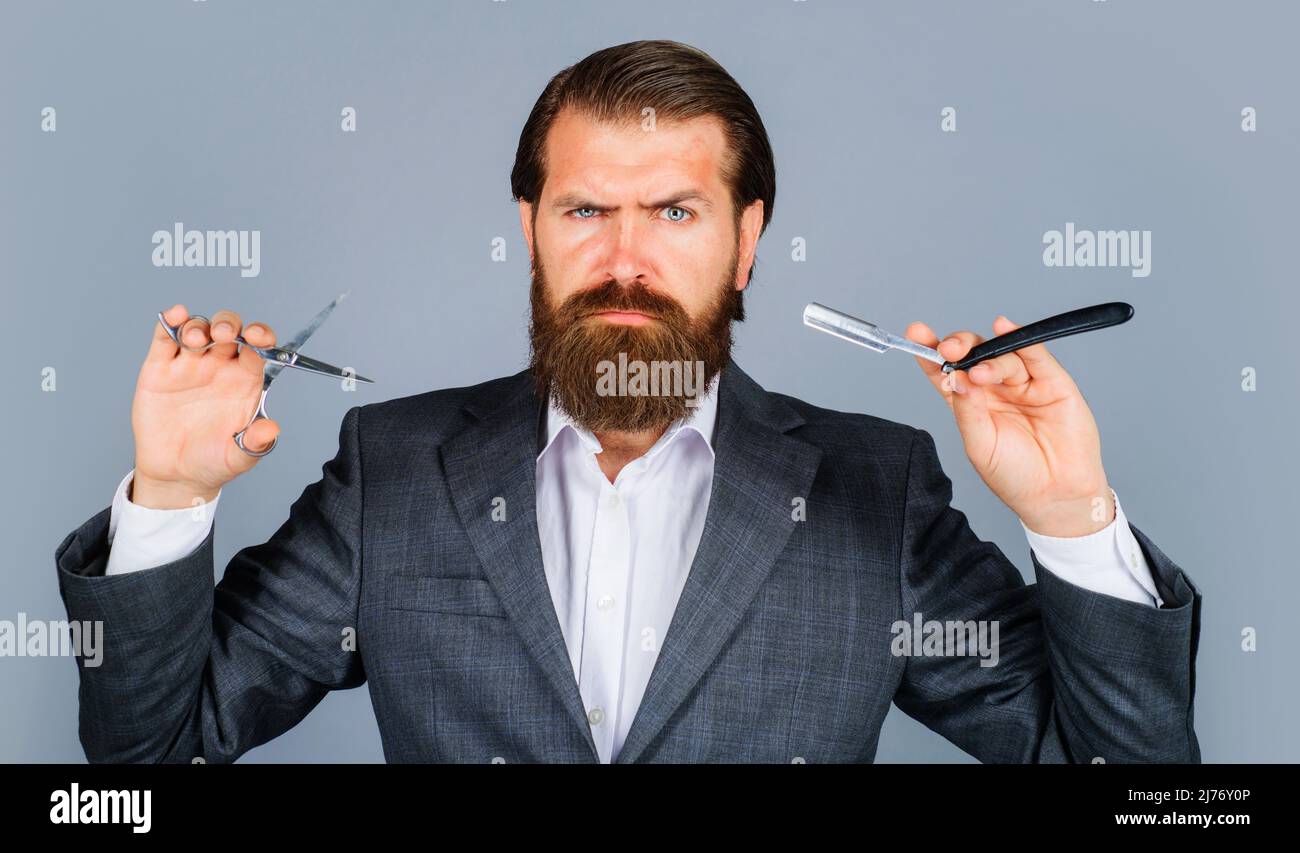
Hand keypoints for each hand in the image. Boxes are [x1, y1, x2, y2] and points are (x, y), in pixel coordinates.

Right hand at [130, 305, 279, 508]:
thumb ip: (256, 443)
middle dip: (228, 325)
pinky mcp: (161, 368)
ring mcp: (190, 365)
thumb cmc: (212, 461)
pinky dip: (170, 323)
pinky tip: (175, 316)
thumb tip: (272, 429)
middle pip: (228, 331)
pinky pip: (165, 338)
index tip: (259, 338)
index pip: (257, 349)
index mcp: (245, 381)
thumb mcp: (238, 457)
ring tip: (196, 339)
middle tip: (224, 335)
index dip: (260, 336)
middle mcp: (220, 367)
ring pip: (198, 329)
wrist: (174, 474)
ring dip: (199, 325)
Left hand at [904, 315, 1113, 536]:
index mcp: (971, 404)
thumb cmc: (1015, 477)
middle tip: (948, 350)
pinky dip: (1020, 338)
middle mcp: (995, 390)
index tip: (916, 334)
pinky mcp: (1054, 384)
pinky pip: (1036, 355)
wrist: (1057, 496)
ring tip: (978, 373)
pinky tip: (1003, 328)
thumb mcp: (980, 445)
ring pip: (1002, 355)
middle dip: (958, 347)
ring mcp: (1024, 385)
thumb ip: (967, 410)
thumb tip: (956, 376)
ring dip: (987, 357)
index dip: (931, 352)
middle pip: (973, 355)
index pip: (947, 372)